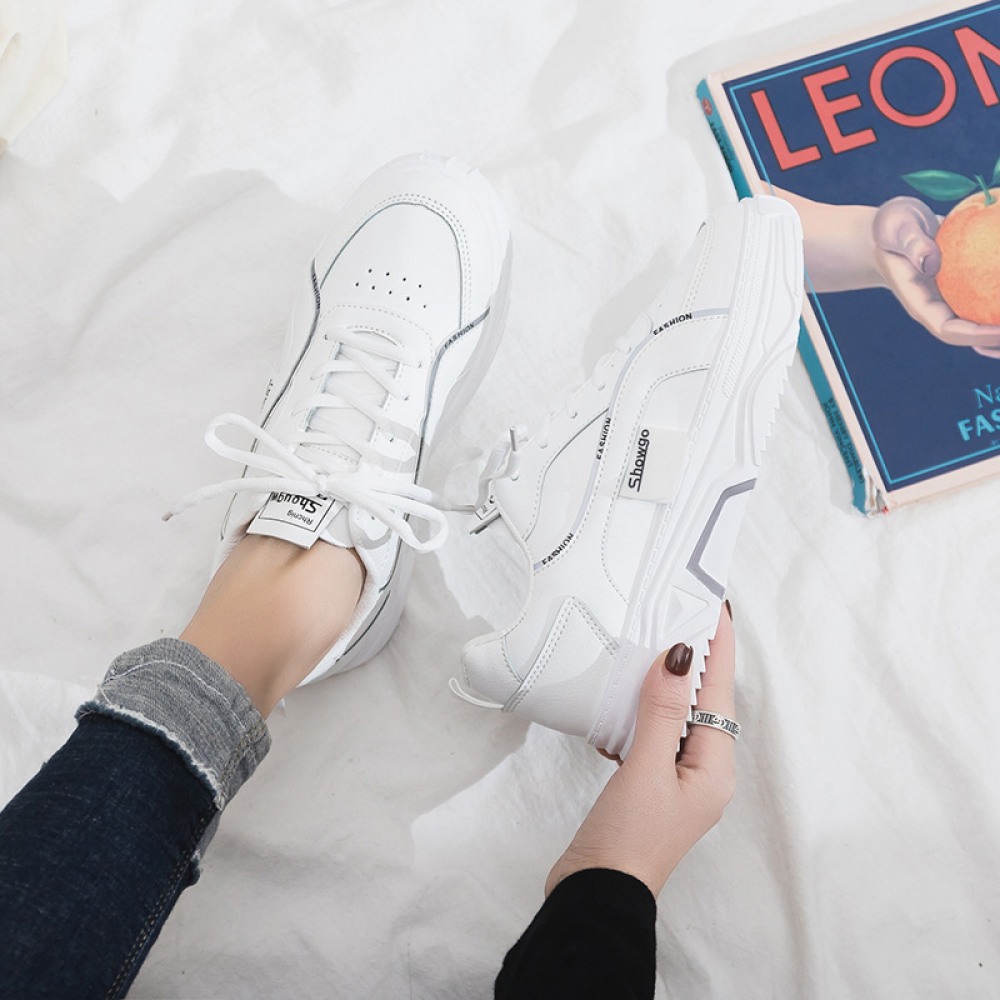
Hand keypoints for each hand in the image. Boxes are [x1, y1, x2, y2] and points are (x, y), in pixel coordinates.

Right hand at [545, 606, 735, 898]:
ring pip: (677, 716)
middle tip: (682, 611)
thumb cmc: (627, 838)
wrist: (595, 895)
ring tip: (656, 641)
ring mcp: (676, 780)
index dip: (719, 648)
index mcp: (715, 770)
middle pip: (704, 702)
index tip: (716, 607)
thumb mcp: (646, 769)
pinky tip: (626, 695)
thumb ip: (661, 711)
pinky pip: (655, 734)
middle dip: (696, 658)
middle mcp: (704, 773)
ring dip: (668, 682)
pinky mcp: (650, 785)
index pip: (720, 693)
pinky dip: (643, 710)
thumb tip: (680, 656)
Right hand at [873, 196, 999, 356]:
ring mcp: (953, 301)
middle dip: (998, 342)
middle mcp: (939, 309)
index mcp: (921, 304)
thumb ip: (911, 243)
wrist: (894, 229)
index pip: (949, 330)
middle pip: (972, 337)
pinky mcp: (966, 289)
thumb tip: (932, 263)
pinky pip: (990, 301)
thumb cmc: (892, 226)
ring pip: (983, 323)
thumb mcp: (895, 228)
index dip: (978, 334)